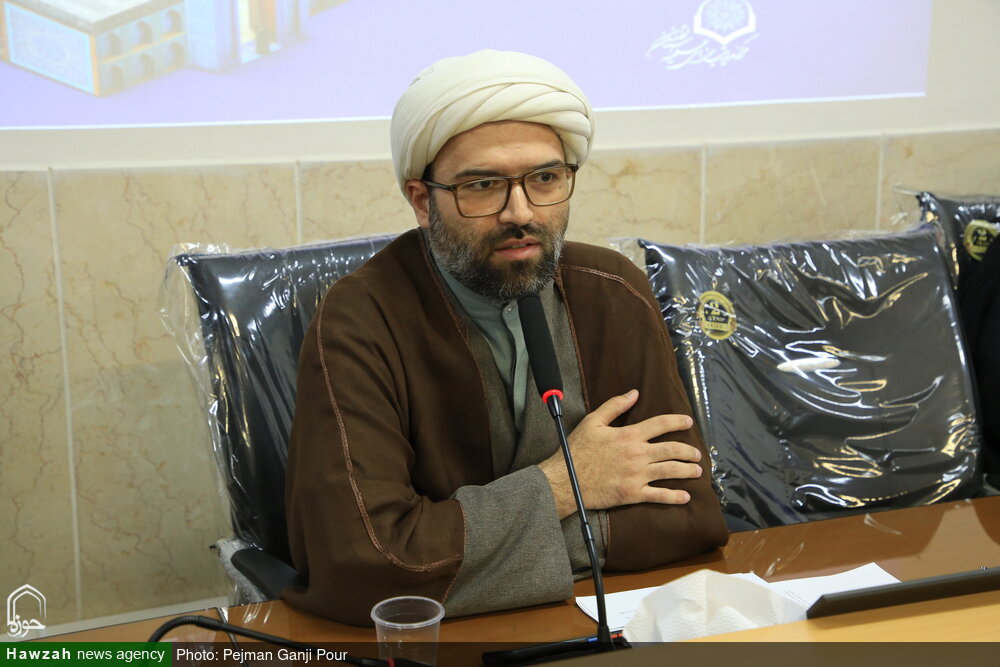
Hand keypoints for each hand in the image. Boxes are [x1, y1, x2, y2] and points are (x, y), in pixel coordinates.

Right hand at [538, 389, 702, 518]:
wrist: (566, 480)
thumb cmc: (577, 451)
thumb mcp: (592, 422)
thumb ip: (614, 406)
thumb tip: (634, 393)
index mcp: (629, 435)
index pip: (660, 424)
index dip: (677, 421)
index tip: (688, 422)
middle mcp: (637, 454)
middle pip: (672, 450)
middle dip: (689, 451)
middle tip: (697, 454)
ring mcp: (637, 476)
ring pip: (671, 471)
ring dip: (688, 471)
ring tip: (697, 471)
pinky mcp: (633, 494)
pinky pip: (659, 496)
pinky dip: (675, 497)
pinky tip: (686, 497)